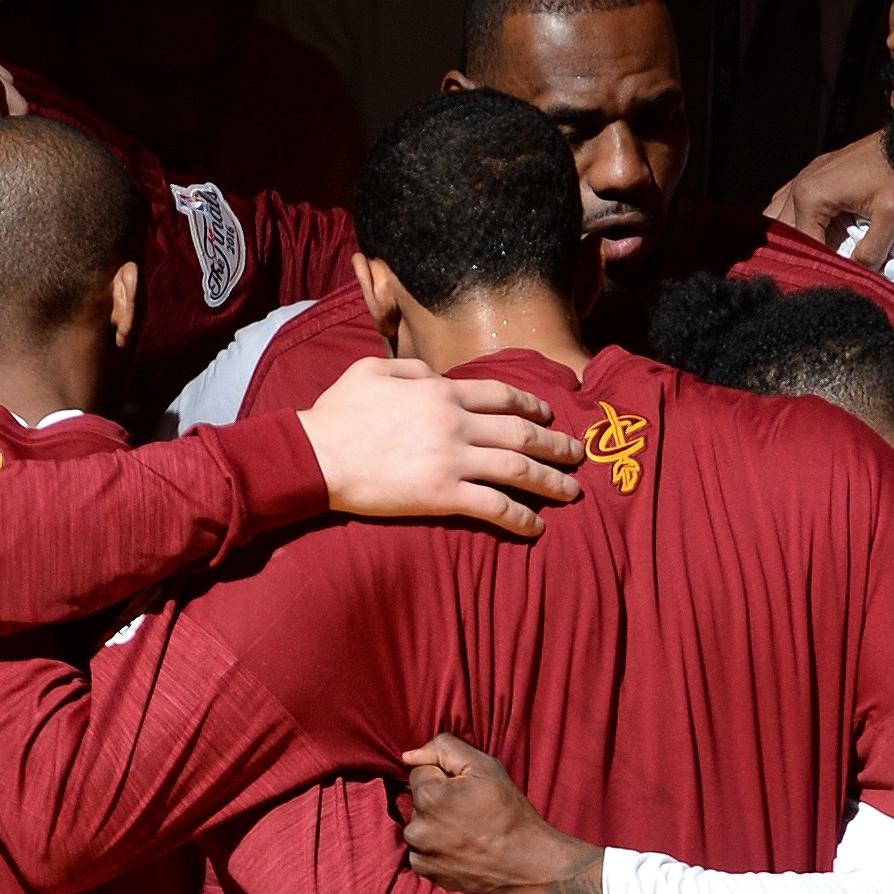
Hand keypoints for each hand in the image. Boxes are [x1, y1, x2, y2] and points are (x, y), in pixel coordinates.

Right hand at [297, 357, 583, 537]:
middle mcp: (455, 422)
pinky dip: (520, 517)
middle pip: (520, 432)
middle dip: (555, 443)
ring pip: (517, 468)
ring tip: (572, 491)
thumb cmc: (337, 414)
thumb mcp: (372, 371)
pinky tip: (537, 526)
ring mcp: (452, 459)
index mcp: (440, 390)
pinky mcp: (442, 495)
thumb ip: (410, 367)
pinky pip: (494, 506)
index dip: (530, 405)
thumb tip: (433, 372)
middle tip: (578, 453)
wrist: (315, 455)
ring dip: (550, 481)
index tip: (549, 414)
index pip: (500, 395)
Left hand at [400, 732, 611, 893]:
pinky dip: (438, 848)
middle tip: (473, 812)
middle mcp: (417, 829)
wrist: (530, 866)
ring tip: (471, 832)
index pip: (420, 771)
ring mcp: (421, 854)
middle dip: (439, 800)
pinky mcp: (428, 874)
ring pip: (421, 825)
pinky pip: (424, 850)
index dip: (446, 777)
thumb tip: (409, 756)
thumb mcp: (486, 767)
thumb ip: (444, 749)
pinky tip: (464, 849)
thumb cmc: (510, 813)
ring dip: (437, 825)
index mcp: (428, 797)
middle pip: (419, 800)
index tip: (468, 790)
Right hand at [766, 133, 893, 264]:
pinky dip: (797, 223)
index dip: (813, 269)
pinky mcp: (819, 174)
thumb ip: (870, 252)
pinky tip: (812, 237)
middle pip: (783, 233)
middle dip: (797, 255)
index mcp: (812, 195)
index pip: (800, 245)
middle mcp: (801, 184)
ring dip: (793, 239)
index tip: (825, 283)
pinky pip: (793, 204)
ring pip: (781, 217)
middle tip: (811, 276)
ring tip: (809, 259)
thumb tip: (855, 275)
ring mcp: (808, 176)